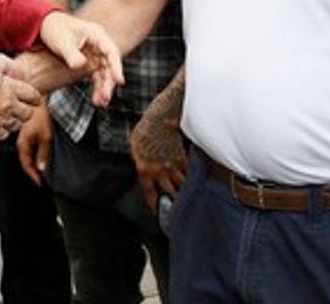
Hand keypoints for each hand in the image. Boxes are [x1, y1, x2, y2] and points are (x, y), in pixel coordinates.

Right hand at [15, 103, 52, 185]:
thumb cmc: (40, 117)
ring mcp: (23, 138)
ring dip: (34, 164)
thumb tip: (41, 168)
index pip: (26, 166)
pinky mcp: (27, 134)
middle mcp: (20, 143)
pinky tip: (41, 156)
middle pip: (25, 162)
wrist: (37, 102)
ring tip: (43, 170)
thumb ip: (43, 154)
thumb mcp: (45, 138)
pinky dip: (35, 156)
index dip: (33, 176)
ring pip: (27, 156)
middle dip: (33, 172)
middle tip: (42, 179)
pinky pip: (29, 149)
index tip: (40, 183)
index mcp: (22, 145)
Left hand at [38, 11, 123, 106]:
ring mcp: (95, 53)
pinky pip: (96, 75)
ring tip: (100, 103)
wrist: (45, 26)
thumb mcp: (61, 41)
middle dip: (109, 82)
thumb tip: (80, 66)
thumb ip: (71, 54)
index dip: (116, 66)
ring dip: (103, 87)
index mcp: (96, 34)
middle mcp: (99, 44)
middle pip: (110, 64)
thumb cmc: (54, 29)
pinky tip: (96, 100)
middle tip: (105, 98)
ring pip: (104, 72)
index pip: (111, 51)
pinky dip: (96, 87)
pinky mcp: (89, 61)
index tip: (119, 81)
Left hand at [130, 97, 185, 213]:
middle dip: (173, 202)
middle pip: (170, 192)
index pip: (150, 193)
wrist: (160, 119)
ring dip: (184, 191)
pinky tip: (194, 182)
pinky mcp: (183, 158)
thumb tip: (142, 168)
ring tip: (188, 199)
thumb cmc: (145, 130)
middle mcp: (160, 171)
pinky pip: (188, 172)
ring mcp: (173, 165)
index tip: (156, 212)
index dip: (154, 204)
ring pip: (182, 184)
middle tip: (176, 209)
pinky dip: (191, 177)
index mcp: (145, 170)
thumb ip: (140, 161)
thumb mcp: (135, 148)